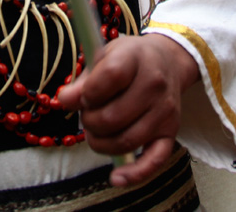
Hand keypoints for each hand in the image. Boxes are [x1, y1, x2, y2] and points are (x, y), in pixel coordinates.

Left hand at [57, 34, 199, 186]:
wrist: (167, 61)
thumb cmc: (129, 60)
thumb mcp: (104, 57)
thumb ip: (84, 81)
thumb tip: (64, 101)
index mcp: (135, 59)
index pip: (110, 77)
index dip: (88, 92)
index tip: (82, 96)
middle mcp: (154, 85)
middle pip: (113, 117)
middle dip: (89, 121)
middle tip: (87, 115)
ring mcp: (165, 111)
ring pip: (126, 141)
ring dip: (101, 143)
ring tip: (96, 131)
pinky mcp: (171, 132)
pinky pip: (154, 160)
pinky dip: (134, 173)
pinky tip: (116, 177)